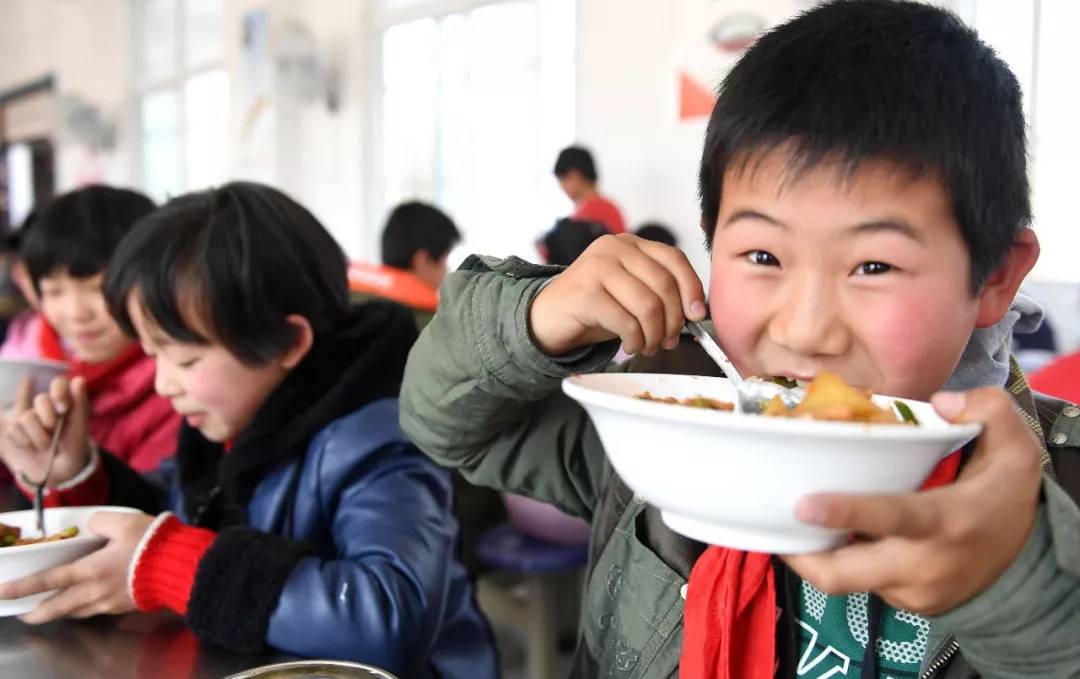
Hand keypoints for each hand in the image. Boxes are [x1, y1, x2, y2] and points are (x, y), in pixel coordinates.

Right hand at [0, 376, 91, 485]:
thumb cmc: (73, 445)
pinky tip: (32, 446)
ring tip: (47, 444)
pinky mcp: (14, 428)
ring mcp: (28, 415)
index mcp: (64, 400)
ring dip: (39, 435)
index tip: (64, 408)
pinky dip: (26, 440)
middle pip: (41, 399)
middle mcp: (46, 405)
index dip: (59, 391)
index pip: (58, 383)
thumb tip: (79, 379)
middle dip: (48, 416)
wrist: (58, 470)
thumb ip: (79, 403)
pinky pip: (14, 428)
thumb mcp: (80, 426)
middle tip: (54, 428)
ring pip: (27, 417)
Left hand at [0, 511, 155, 623]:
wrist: (181, 566)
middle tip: (25, 616)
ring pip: (78, 612)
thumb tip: (92, 525)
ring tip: (53, 611)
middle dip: (38, 612)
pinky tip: (88, 604)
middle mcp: (96, 591)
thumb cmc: (152, 543)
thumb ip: (100, 521)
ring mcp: (111, 602)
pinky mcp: (126, 606)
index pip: (50, 580)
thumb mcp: (124, 520)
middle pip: (59, 606)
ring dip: (61, 613)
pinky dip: (85, 609)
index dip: (24, 586)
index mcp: (91, 569)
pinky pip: (98, 610)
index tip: (4, 592)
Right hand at [529, 234, 706, 355]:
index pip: (674, 259)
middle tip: (668, 341)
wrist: (548, 316)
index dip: (692, 288)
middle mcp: (614, 248)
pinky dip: (634, 341)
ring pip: (648, 305)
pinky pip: (626, 322)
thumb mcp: (631, 293)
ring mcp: (597, 267)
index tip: (697, 315)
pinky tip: (629, 346)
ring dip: (653, 334)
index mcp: (631, 244)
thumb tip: (694, 314)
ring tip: (647, 346)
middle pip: (664, 285)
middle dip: (672, 321)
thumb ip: (659, 294)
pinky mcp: (585, 292)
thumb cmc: (595, 307)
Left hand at [782, 388, 1042, 614]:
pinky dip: (846, 558)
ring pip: (845, 579)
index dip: (844, 512)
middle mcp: (923, 564)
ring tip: (798, 521)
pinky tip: (840, 533)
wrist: (1030, 561)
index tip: (802, 504)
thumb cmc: (1007, 496)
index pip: (891, 518)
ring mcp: (911, 591)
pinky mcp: (905, 604)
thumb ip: (986, 409)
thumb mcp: (1015, 446)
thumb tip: (940, 403)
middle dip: (800, 556)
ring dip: (818, 553)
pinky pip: (862, 582)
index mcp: (946, 520)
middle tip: (773, 521)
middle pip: (842, 574)